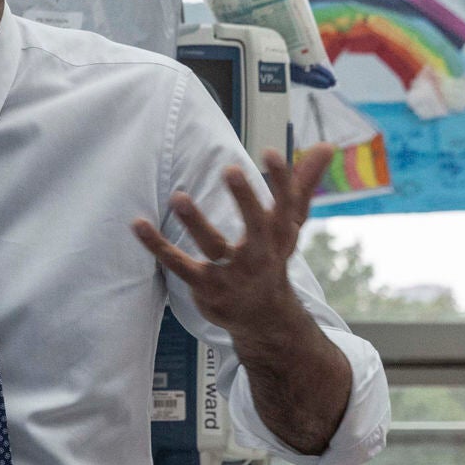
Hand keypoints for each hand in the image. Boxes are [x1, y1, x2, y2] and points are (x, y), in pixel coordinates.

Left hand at [129, 143, 336, 341]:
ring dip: (196, 222)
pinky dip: (157, 245)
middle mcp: (260, 255)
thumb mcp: (290, 224)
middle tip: (231, 169)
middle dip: (245, 200)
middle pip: (256, 227)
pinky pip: (178, 265)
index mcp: (281, 236)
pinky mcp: (205, 287)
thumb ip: (302, 183)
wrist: (264, 319)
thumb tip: (326, 146)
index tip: (272, 151)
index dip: (282, 180)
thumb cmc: (273, 258)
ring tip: (178, 196)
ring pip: (213, 246)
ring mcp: (232, 274)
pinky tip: (137, 224)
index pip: (287, 205)